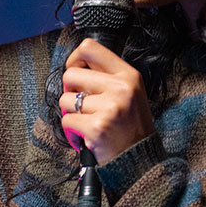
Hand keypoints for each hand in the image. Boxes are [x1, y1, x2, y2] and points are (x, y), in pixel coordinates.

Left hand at [58, 38, 154, 163]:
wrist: (140, 159)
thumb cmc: (130, 125)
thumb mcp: (129, 92)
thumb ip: (107, 76)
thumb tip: (75, 65)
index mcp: (128, 75)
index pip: (90, 47)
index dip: (74, 58)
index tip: (75, 72)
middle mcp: (121, 88)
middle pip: (70, 74)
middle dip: (70, 91)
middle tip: (81, 104)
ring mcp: (110, 107)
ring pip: (65, 99)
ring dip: (71, 113)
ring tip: (87, 121)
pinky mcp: (97, 127)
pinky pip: (67, 120)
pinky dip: (71, 131)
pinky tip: (86, 135)